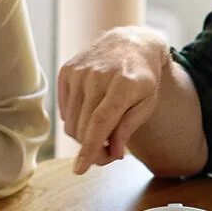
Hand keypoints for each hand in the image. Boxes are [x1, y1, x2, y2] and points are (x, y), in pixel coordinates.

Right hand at [57, 26, 169, 174]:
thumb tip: (112, 153)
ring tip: (102, 133)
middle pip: (83, 126)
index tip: (80, 169)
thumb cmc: (143, 77)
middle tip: (108, 153)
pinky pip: (64, 109)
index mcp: (123, 84)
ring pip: (71, 121)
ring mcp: (79, 71)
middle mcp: (97, 75)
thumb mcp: (147, 103)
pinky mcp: (67, 71)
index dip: (89, 148)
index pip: (100, 122)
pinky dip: (75, 119)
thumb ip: (128, 128)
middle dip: (92, 148)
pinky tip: (91, 113)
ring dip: (83, 136)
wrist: (131, 42)